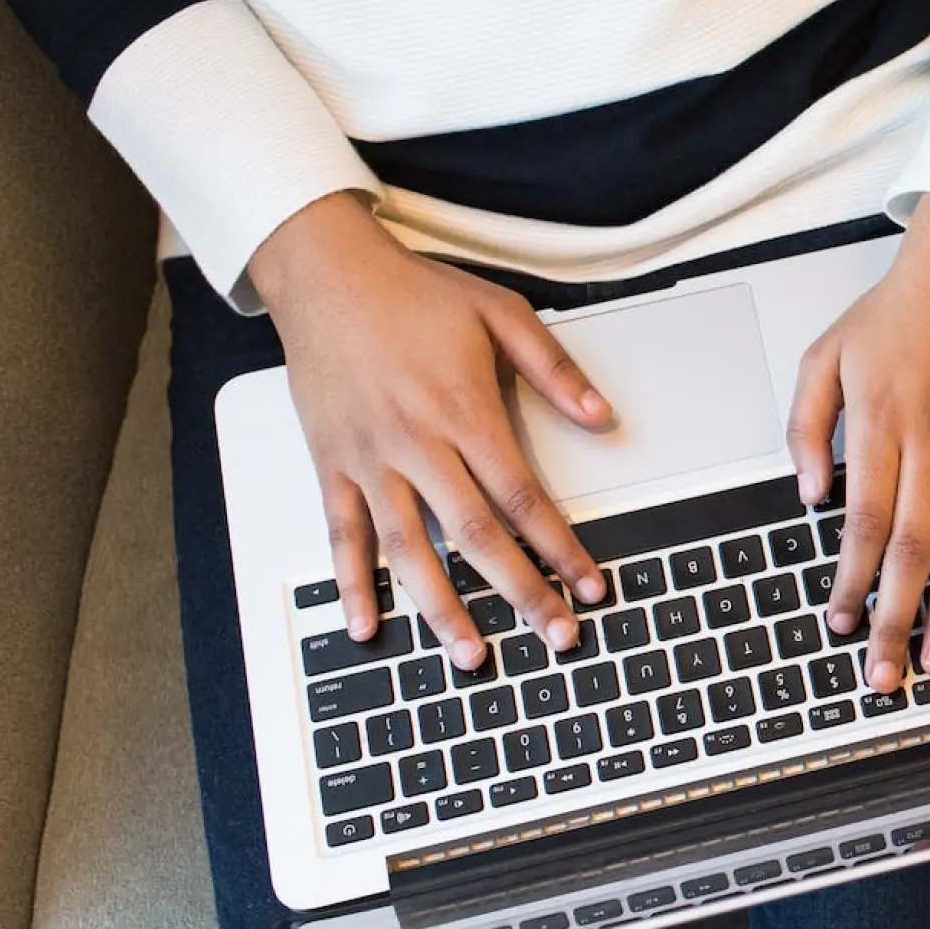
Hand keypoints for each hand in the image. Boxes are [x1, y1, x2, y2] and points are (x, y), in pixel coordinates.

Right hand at [251, 192, 611, 670]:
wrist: (325, 272)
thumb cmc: (412, 292)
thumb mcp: (501, 314)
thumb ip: (555, 371)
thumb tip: (603, 418)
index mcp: (464, 411)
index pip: (523, 497)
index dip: (560, 546)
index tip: (590, 584)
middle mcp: (416, 443)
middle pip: (475, 535)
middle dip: (520, 592)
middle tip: (555, 636)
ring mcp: (369, 459)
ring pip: (409, 548)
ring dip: (441, 608)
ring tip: (471, 656)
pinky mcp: (331, 463)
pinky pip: (342, 533)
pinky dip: (353, 583)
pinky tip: (368, 626)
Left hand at [785, 195, 929, 692]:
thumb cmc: (895, 312)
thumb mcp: (825, 356)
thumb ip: (806, 427)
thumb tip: (811, 497)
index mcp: (880, 425)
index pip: (862, 522)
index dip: (851, 581)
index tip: (841, 624)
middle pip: (911, 547)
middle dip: (896, 617)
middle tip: (887, 673)